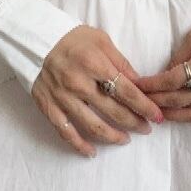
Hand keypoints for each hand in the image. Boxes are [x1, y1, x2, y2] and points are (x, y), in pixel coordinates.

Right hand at [32, 26, 163, 157]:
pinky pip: (66, 132)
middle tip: (146, 128)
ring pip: (92, 126)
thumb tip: (139, 85)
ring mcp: (62, 98)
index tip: (157, 116)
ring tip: (125, 139)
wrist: (34, 40)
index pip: (126, 91)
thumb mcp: (101, 40)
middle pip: (113, 111)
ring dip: (113, 136)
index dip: (144, 107)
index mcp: (94, 64)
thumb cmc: (72, 38)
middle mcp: (78, 83)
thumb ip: (121, 63)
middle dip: (134, 122)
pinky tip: (92, 152)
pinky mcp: (49, 107)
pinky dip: (80, 145)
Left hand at [136, 14, 190, 122]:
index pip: (177, 79)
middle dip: (160, 101)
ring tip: (160, 113)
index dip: (155, 85)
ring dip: (176, 115)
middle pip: (184, 98)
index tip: (139, 86)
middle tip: (144, 101)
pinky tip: (182, 114)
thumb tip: (165, 75)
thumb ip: (180, 55)